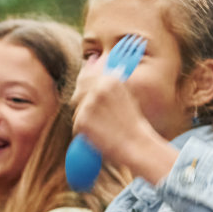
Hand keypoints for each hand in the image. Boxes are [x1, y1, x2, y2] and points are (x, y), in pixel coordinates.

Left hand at [71, 59, 175, 183]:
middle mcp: (99, 88)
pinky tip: (99, 135)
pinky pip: (75, 125)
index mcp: (111, 79)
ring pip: (76, 110)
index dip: (83, 86)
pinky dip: (83, 132)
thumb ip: (108, 84)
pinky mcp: (82, 120)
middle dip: (82, 104)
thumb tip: (91, 67)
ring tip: (102, 127)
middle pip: (77, 93)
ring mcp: (89, 103)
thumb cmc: (132, 123)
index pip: (85, 76)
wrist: (136, 144)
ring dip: (84, 119)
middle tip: (94, 116)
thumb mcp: (125, 95)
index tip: (84, 94)